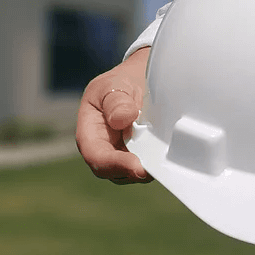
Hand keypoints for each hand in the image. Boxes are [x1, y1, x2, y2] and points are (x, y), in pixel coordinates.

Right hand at [76, 47, 152, 184]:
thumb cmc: (120, 83)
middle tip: (155, 168)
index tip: (137, 166)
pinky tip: (165, 154)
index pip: (96, 156)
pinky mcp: (137, 157)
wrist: (137, 80)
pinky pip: (144, 167)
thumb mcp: (115, 83)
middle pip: (113, 172)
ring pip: (130, 174)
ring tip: (161, 157)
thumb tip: (121, 119)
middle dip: (133, 172)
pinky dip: (154, 164)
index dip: (115, 165)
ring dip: (146, 169)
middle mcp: (102, 148)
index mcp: (89, 131)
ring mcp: (120, 155)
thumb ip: (116, 100)